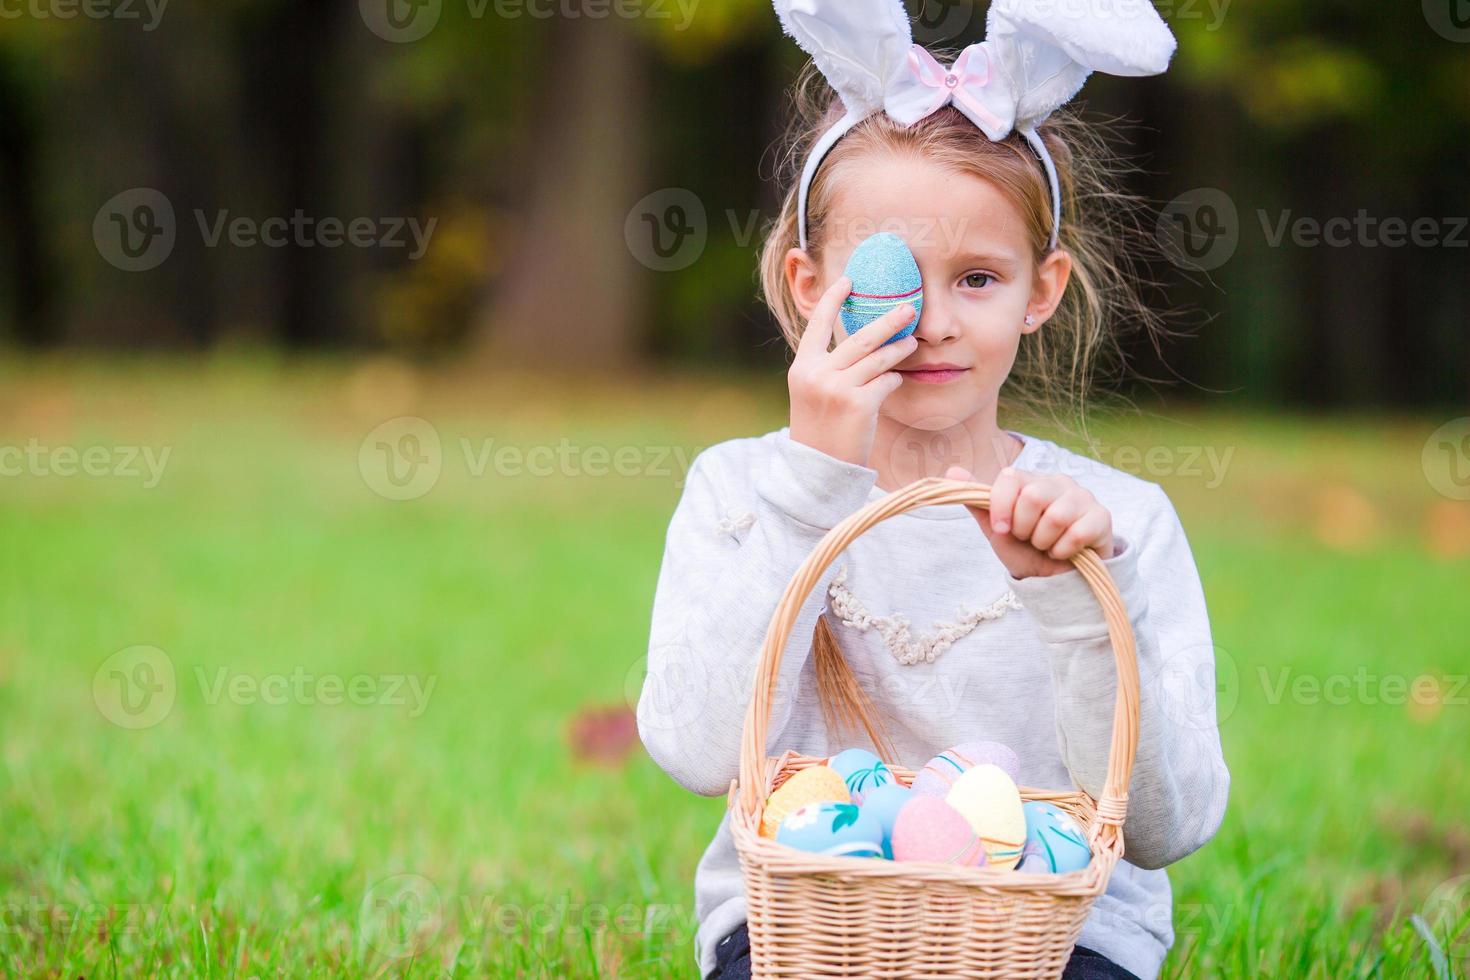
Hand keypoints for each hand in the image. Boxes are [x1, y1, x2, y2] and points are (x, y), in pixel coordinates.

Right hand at [787, 276, 918, 466]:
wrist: (818, 471)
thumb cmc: (820, 432)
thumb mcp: (813, 394)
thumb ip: (828, 367)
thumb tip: (861, 339)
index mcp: (802, 368)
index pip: (817, 324)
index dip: (833, 299)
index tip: (849, 280)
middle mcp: (817, 374)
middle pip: (860, 337)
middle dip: (888, 320)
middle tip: (908, 307)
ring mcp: (837, 389)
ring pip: (878, 358)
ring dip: (900, 349)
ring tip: (912, 344)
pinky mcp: (858, 405)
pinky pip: (887, 381)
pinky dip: (894, 379)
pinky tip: (896, 381)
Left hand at [945, 465, 1114, 578]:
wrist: (1055, 579)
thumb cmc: (1026, 549)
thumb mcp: (997, 529)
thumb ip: (978, 502)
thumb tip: (951, 472)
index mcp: (1030, 480)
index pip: (1010, 478)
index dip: (1000, 507)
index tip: (1001, 529)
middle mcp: (1058, 482)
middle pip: (1032, 497)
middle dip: (1024, 529)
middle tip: (1029, 538)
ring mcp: (1082, 497)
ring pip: (1055, 517)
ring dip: (1044, 543)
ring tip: (1047, 545)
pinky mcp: (1101, 518)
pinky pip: (1077, 534)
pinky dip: (1063, 551)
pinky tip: (1064, 552)